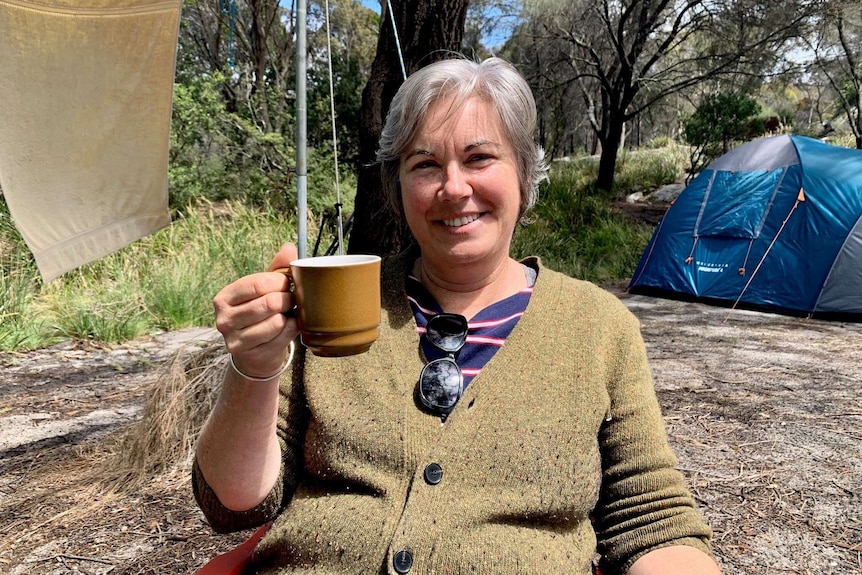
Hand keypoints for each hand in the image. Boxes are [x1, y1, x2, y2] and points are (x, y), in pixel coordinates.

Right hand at [213, 243, 298, 378]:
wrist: (255, 351)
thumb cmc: (260, 313)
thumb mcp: (264, 289)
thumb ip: (276, 268)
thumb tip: (289, 247)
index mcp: (224, 297)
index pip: (258, 284)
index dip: (280, 282)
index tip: (289, 283)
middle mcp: (224, 319)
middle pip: (269, 303)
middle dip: (288, 299)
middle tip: (291, 299)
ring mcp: (234, 339)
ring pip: (276, 322)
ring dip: (290, 316)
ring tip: (288, 313)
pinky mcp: (249, 354)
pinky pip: (282, 337)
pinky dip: (291, 330)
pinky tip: (288, 327)